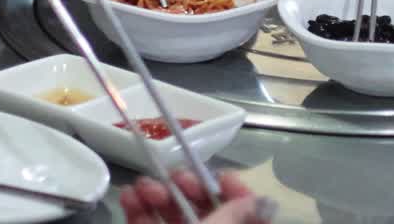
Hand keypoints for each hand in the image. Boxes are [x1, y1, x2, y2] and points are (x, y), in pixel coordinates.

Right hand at [120, 170, 274, 223]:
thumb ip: (236, 216)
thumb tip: (264, 202)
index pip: (249, 214)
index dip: (237, 192)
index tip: (218, 175)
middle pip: (205, 211)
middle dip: (186, 188)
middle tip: (172, 176)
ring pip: (173, 218)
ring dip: (157, 195)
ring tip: (142, 185)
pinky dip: (138, 211)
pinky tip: (129, 196)